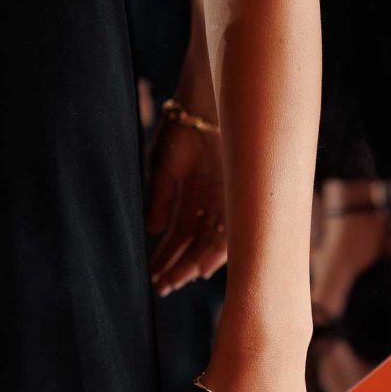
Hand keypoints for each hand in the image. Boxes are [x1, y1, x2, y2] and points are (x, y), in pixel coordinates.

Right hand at [146, 112, 226, 294]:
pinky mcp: (239, 199)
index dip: (165, 257)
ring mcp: (225, 202)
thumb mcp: (163, 167)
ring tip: (177, 282)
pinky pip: (231, 233)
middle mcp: (209, 204)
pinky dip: (216, 253)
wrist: (208, 103)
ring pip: (210, 244)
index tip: (152, 277)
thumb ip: (159, 199)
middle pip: (194, 245)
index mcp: (190, 197)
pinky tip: (201, 268)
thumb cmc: (183, 128)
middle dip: (177, 267)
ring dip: (193, 264)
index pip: (178, 235)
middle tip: (161, 288)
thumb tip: (152, 233)